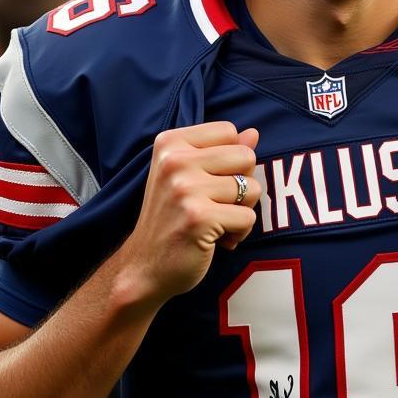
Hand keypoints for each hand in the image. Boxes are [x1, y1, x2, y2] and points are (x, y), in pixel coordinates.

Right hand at [125, 121, 260, 300]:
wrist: (144, 267)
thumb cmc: (171, 218)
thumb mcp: (189, 176)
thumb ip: (222, 151)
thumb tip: (254, 133)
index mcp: (170, 143)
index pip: (228, 131)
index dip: (231, 158)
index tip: (212, 181)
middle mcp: (175, 161)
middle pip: (246, 156)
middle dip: (244, 184)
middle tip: (219, 204)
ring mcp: (185, 189)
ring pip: (252, 188)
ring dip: (242, 211)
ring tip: (218, 223)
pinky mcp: (199, 218)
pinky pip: (247, 218)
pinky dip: (240, 233)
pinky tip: (218, 240)